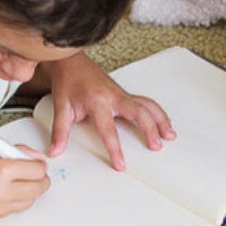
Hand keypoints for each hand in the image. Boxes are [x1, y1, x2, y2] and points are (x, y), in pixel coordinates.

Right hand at [0, 147, 48, 218]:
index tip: (37, 164)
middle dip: (40, 179)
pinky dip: (17, 199)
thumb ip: (20, 153)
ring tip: (18, 181)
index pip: (37, 171)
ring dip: (30, 190)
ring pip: (31, 200)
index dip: (40, 166)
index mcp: (2, 169)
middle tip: (35, 173)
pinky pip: (18, 207)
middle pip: (38, 188)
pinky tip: (7, 189)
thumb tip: (40, 161)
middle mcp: (1, 190)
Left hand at [43, 53, 174, 170]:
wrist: (71, 61)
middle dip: (149, 130)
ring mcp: (121, 94)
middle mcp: (114, 97)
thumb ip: (60, 131)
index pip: (108, 129)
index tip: (121, 164)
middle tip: (156, 146)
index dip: (115, 149)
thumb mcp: (61, 106)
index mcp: (98, 101)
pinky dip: (157, 112)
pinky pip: (145, 102)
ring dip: (160, 119)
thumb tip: (55, 151)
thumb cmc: (68, 82)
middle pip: (138, 113)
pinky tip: (164, 122)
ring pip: (147, 105)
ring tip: (169, 135)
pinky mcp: (124, 94)